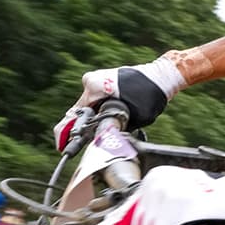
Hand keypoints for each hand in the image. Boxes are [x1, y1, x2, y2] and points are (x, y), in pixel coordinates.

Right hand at [54, 57, 186, 151]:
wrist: (161, 76)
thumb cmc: (150, 95)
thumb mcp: (133, 118)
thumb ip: (113, 128)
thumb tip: (102, 141)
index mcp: (96, 88)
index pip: (73, 116)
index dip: (65, 134)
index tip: (63, 147)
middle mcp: (91, 82)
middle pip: (78, 113)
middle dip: (79, 130)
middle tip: (78, 146)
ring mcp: (95, 80)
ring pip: (86, 109)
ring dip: (89, 122)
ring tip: (96, 135)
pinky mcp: (101, 82)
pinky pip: (93, 102)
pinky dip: (96, 113)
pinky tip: (102, 123)